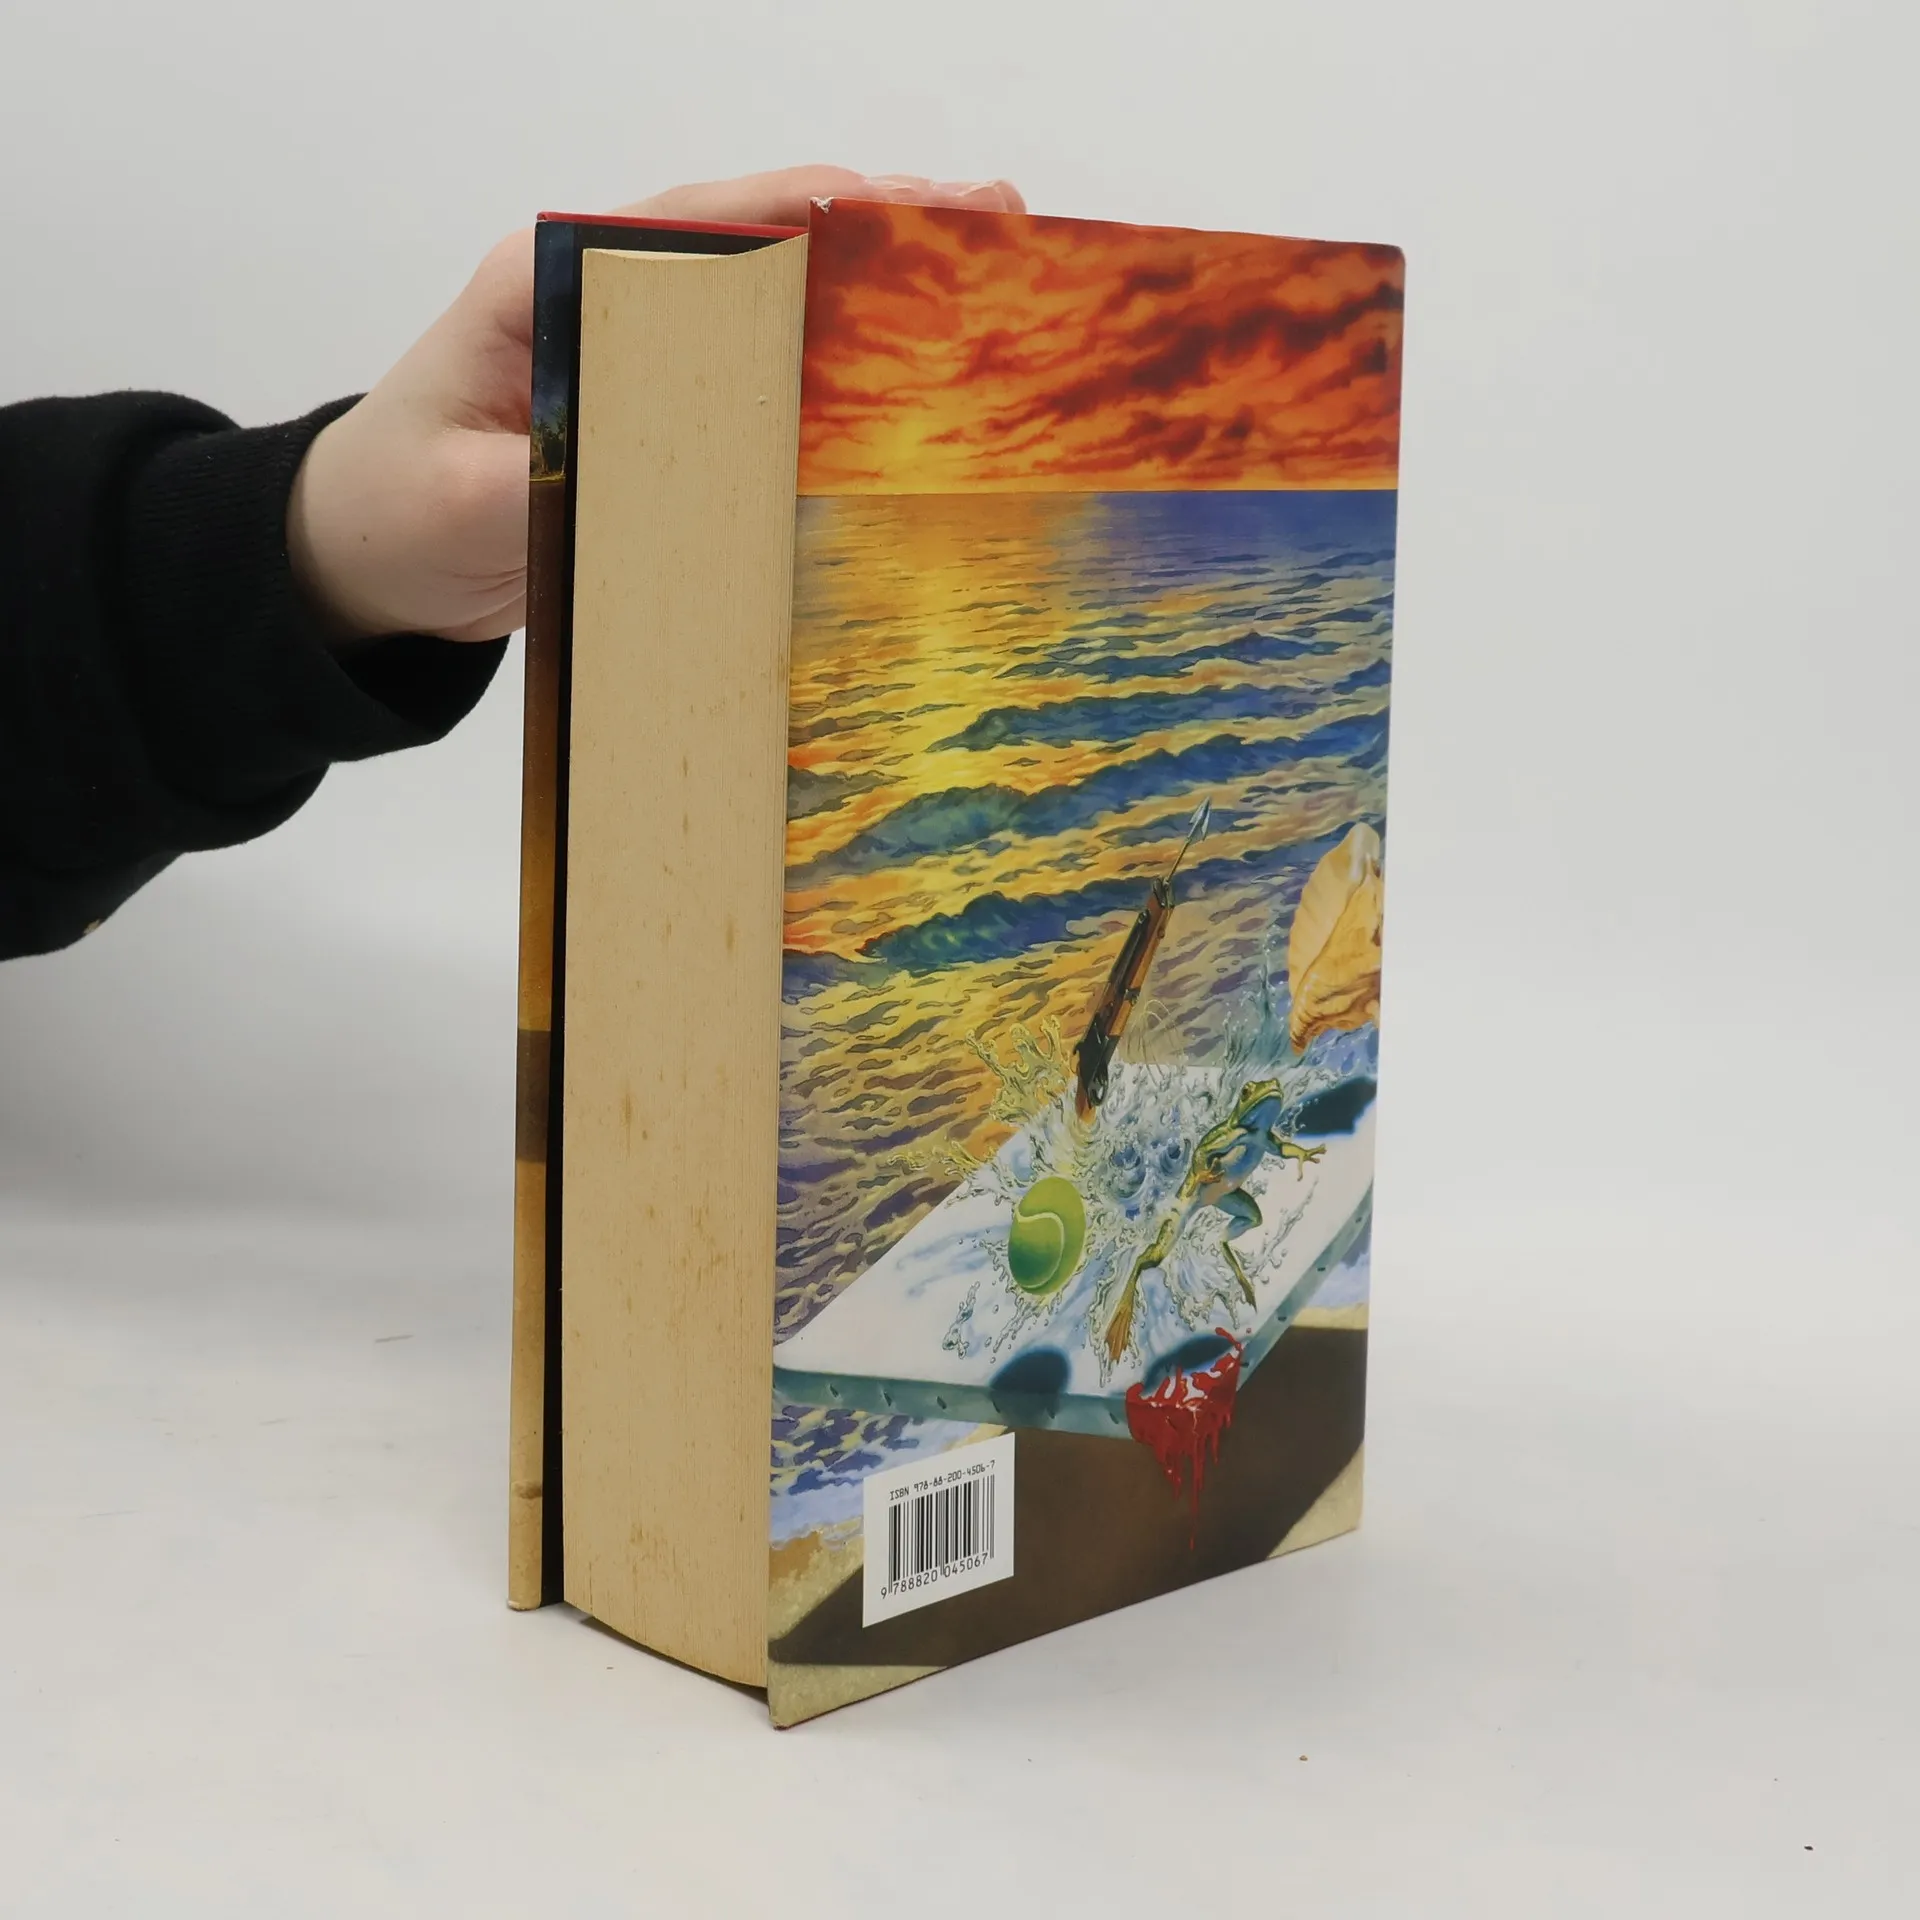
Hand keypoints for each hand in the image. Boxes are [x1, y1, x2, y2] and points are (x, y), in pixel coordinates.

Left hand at [287, 166, 1025, 642]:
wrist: (366, 556)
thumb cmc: (395, 510)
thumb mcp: (459, 502)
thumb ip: (542, 478)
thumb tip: (649, 474)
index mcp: (551, 284)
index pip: (693, 223)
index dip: (798, 208)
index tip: (892, 205)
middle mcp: (610, 301)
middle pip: (759, 247)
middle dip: (875, 233)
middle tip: (993, 221)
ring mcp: (644, 356)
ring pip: (776, 308)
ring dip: (876, 298)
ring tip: (990, 283)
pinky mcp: (665, 416)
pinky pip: (766, 384)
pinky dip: (842, 375)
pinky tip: (914, 387)